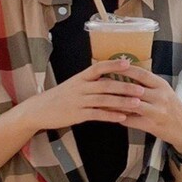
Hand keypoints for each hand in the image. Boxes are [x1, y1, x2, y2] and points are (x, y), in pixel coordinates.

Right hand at [19, 59, 147, 132]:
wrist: (39, 110)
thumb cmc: (59, 97)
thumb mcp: (74, 85)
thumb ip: (91, 82)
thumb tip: (110, 78)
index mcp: (80, 77)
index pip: (99, 67)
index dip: (113, 64)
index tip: (128, 63)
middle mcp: (80, 87)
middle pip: (106, 84)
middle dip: (125, 86)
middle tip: (141, 88)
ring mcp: (79, 101)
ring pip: (104, 100)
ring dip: (122, 101)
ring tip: (137, 103)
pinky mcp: (77, 114)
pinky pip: (97, 114)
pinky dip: (110, 115)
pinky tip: (122, 118)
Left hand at [109, 65, 181, 153]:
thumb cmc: (170, 106)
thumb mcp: (163, 90)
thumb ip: (147, 82)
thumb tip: (125, 71)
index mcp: (161, 85)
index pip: (142, 74)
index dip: (126, 69)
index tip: (111, 65)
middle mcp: (160, 97)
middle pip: (134, 89)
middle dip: (115, 85)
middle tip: (99, 82)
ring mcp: (156, 112)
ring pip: (131, 105)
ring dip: (115, 102)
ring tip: (101, 98)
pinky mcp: (151, 125)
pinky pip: (131, 120)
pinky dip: (119, 117)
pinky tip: (108, 114)